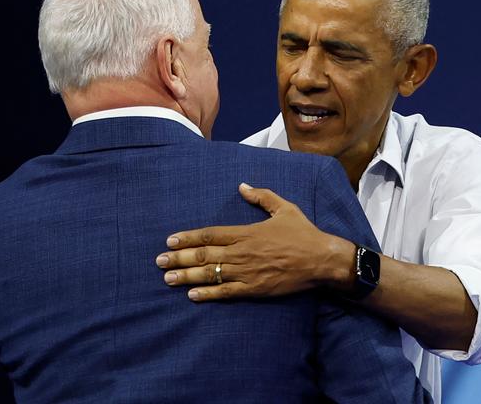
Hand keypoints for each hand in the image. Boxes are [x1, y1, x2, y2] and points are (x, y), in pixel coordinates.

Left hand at [155, 183, 355, 300]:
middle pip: (204, 255)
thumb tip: (242, 185)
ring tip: (168, 278)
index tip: (170, 241)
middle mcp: (241, 252)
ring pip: (210, 274)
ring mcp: (246, 272)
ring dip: (187, 276)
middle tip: (159, 262)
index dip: (187, 238)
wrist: (321, 259)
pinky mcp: (254, 288)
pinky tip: (192, 295)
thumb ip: (261, 196)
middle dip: (179, 258)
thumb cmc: (302, 233)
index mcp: (246, 232)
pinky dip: (208, 293)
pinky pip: (226, 292)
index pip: (210, 234)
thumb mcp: (283, 207)